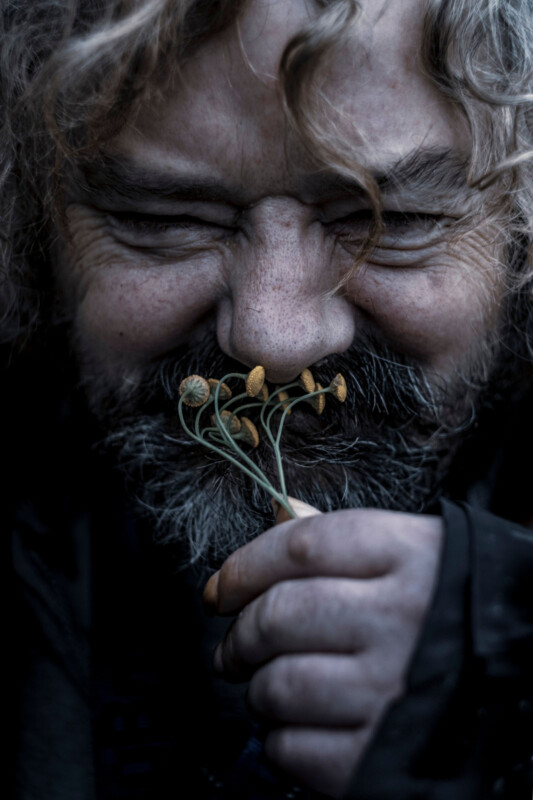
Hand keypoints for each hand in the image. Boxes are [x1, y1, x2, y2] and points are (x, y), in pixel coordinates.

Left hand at [203, 500, 443, 797]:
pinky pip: (294, 747)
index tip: (221, 589)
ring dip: (258, 688)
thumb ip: (342, 539)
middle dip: (239, 635)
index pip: (299, 547)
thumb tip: (276, 511)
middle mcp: (403, 618)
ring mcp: (395, 689)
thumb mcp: (415, 554)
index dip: (243, 567)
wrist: (518, 672)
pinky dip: (280, 738)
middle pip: (279, 615)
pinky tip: (300, 725)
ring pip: (278, 684)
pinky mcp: (384, 754)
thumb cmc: (451, 608)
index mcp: (410, 556)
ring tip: (269, 686)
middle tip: (232, 646)